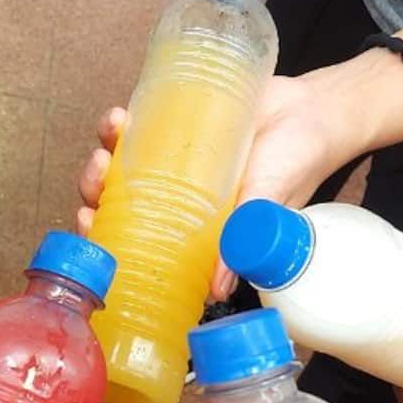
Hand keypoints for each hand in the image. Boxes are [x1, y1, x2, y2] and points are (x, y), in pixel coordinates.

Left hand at [74, 75, 362, 299]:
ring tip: (109, 139)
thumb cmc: (294, 166)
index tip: (89, 223)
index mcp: (189, 233)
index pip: (136, 244)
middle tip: (97, 176)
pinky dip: (119, 127)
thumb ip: (242, 243)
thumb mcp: (267, 208)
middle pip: (115, 207)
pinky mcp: (174, 129)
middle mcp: (173, 203)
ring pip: (117, 170)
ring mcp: (170, 166)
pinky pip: (136, 132)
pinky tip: (118, 117)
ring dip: (100, 159)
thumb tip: (217, 291)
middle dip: (92, 194)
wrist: (312, 111)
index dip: (104, 239)